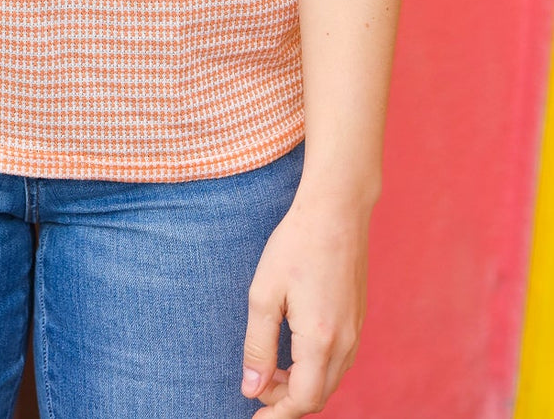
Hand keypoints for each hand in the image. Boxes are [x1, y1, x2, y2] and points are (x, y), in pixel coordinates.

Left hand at [241, 188, 368, 414]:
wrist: (337, 210)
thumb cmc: (295, 246)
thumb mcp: (264, 294)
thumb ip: (258, 346)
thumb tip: (251, 389)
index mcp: (321, 341)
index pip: (303, 401)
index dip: (277, 413)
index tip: (254, 414)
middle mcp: (345, 343)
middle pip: (318, 396)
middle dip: (287, 401)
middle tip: (257, 388)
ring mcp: (356, 331)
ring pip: (330, 380)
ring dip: (302, 385)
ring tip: (270, 370)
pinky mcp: (358, 319)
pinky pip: (339, 361)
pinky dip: (316, 369)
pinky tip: (293, 351)